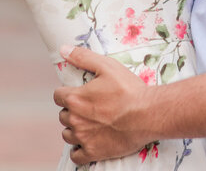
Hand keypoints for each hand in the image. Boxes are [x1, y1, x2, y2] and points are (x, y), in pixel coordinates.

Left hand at [54, 45, 151, 164]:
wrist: (147, 114)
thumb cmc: (129, 90)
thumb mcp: (107, 66)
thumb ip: (83, 57)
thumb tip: (63, 49)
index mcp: (75, 98)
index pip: (58, 96)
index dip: (67, 93)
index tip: (78, 94)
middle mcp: (75, 119)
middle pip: (63, 115)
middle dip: (72, 111)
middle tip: (89, 108)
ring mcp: (83, 137)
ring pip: (67, 134)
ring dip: (74, 129)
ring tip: (89, 124)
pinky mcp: (93, 152)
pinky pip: (75, 155)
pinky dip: (79, 149)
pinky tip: (88, 142)